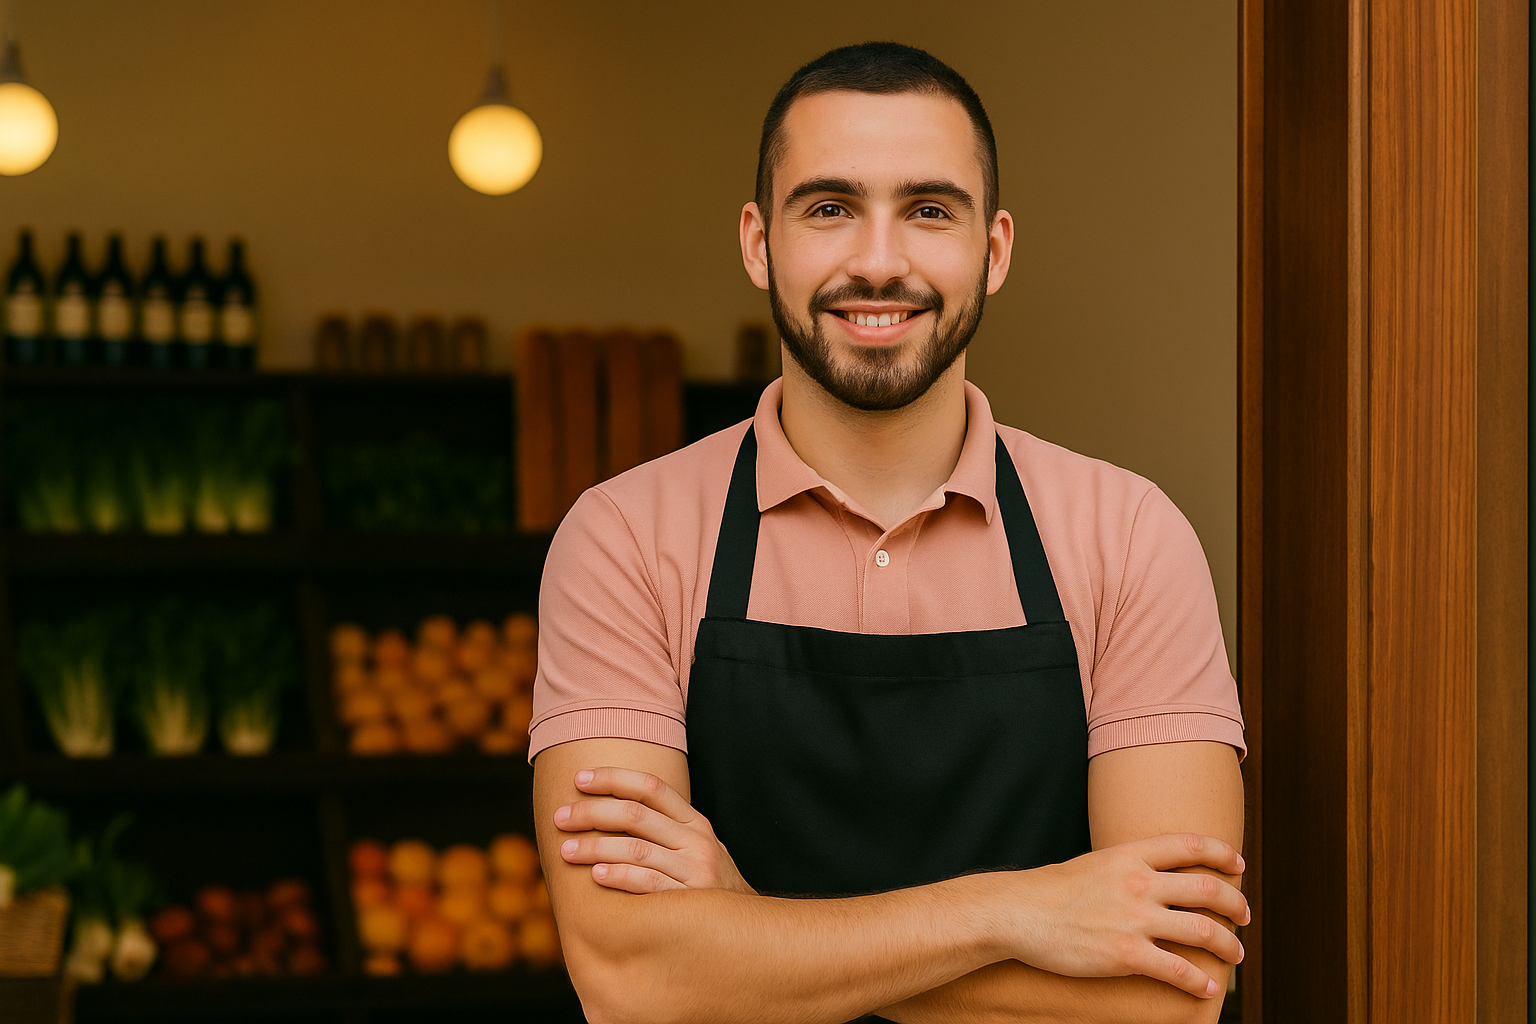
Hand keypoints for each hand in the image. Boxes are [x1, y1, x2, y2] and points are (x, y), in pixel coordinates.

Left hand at [553, 766, 756, 895]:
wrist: (745, 929)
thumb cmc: (705, 886)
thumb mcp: (694, 849)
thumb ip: (663, 831)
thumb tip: (605, 811)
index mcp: (694, 822)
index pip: (650, 787)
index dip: (613, 778)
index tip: (579, 780)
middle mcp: (696, 840)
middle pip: (635, 814)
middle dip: (592, 813)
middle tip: (561, 817)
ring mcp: (695, 869)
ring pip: (636, 847)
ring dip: (596, 846)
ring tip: (568, 849)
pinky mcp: (690, 899)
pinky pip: (649, 882)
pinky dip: (620, 876)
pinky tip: (597, 874)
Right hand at [1009, 833, 1248, 998]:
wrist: (1019, 913)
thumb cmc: (1050, 891)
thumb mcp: (1093, 864)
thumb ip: (1126, 867)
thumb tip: (1150, 876)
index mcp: (1129, 855)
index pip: (1189, 844)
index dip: (1222, 853)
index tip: (1238, 864)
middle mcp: (1139, 883)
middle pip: (1207, 888)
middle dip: (1235, 903)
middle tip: (1244, 915)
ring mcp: (1134, 919)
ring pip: (1202, 931)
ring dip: (1228, 945)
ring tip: (1236, 954)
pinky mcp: (1127, 954)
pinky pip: (1178, 970)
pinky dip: (1199, 982)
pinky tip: (1207, 988)